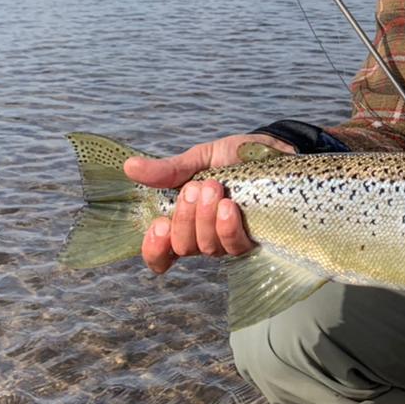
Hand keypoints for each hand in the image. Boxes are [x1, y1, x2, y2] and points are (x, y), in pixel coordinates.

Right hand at [123, 133, 291, 273]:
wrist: (275, 150)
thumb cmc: (236, 158)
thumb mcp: (200, 158)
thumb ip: (168, 170)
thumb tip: (129, 167)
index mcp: (186, 220)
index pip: (162, 254)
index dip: (154, 249)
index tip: (158, 224)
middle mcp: (205, 236)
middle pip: (182, 247)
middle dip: (184, 217)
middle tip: (196, 188)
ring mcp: (229, 240)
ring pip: (207, 248)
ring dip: (205, 219)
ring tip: (213, 188)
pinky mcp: (254, 239)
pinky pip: (235, 246)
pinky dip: (227, 227)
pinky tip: (228, 208)